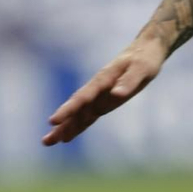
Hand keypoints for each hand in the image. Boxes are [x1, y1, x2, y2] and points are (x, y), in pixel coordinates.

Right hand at [43, 39, 167, 145]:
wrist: (146, 50)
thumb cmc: (145, 58)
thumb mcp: (142, 69)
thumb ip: (129, 81)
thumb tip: (116, 95)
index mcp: (103, 80)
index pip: (83, 97)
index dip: (69, 109)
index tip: (53, 121)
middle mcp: (97, 89)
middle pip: (75, 109)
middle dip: (61, 124)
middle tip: (46, 140)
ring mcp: (99, 96)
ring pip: (79, 115)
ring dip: (65, 128)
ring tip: (48, 142)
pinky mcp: (104, 102)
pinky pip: (88, 116)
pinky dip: (77, 126)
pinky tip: (67, 136)